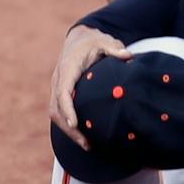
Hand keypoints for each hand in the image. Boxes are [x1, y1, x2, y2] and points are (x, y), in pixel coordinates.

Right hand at [49, 26, 129, 149]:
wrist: (79, 38)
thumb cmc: (93, 41)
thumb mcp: (104, 41)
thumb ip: (114, 49)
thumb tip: (127, 55)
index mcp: (67, 68)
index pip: (62, 91)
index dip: (67, 109)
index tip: (75, 124)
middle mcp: (58, 79)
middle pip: (56, 108)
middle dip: (68, 128)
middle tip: (86, 143)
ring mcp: (57, 87)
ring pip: (55, 113)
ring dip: (68, 130)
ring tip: (87, 145)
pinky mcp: (61, 93)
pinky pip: (60, 112)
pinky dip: (69, 125)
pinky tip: (84, 136)